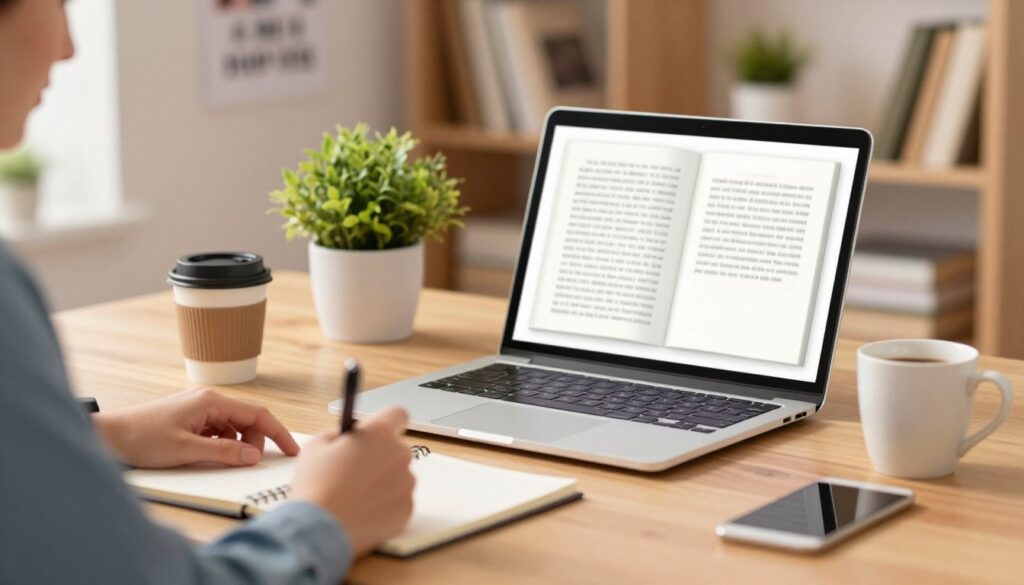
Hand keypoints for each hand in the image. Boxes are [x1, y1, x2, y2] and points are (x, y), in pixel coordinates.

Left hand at [94, 388, 298, 468]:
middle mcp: (208, 400)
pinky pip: (218, 431)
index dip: (278, 433)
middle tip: (244, 464)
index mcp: (211, 400)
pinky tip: (206, 455)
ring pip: (233, 427)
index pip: (258, 414)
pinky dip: (221, 445)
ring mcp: (199, 409)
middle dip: (254, 443)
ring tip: (220, 461)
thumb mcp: (186, 450)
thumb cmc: (142, 438)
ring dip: (236, 445)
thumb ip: (223, 453)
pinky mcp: (190, 419)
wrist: (107, 436)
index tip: (292, 451)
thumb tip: (254, 457)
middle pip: (248, 421)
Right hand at [290, 407, 414, 556]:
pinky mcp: (407, 509)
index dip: (387, 422)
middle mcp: (399, 455)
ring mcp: (406, 483)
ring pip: (399, 476)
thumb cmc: (315, 485)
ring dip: (383, 482)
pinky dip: (386, 505)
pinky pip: (399, 500)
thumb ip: (338, 434)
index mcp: (379, 434)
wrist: (319, 529)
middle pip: (396, 449)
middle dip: (380, 456)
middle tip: (356, 471)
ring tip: (356, 496)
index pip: (398, 414)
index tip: (377, 433)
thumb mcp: (316, 446)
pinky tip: (363, 511)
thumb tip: (347, 436)